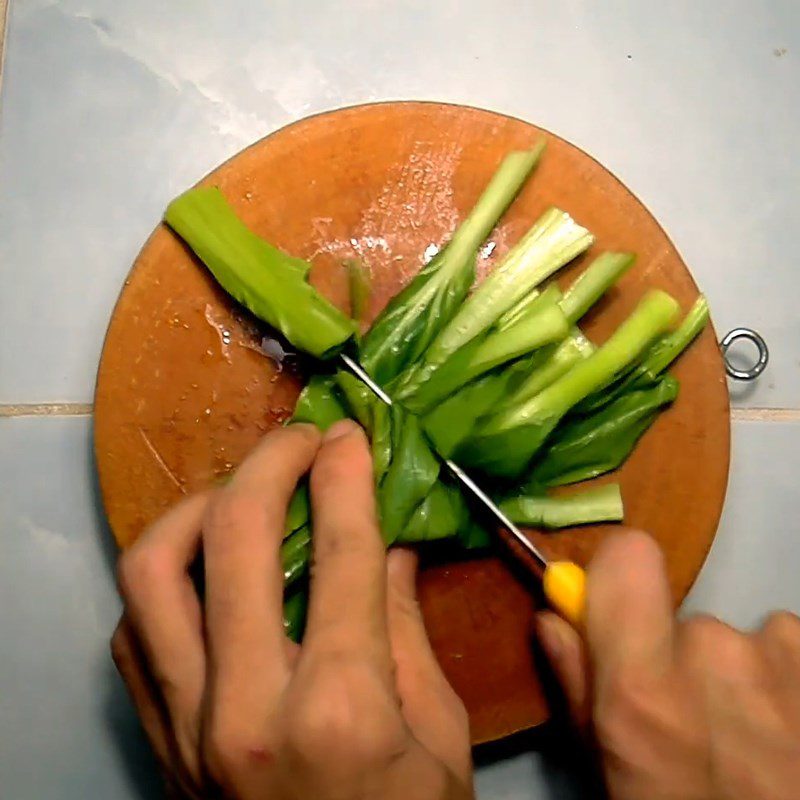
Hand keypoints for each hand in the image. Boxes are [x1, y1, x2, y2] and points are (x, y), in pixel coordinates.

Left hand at [111, 420, 471, 798]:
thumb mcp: (439, 736)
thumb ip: (405, 626)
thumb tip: (386, 541)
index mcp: (342, 707)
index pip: (343, 549)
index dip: (348, 473)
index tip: (351, 436)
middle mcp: (248, 706)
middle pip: (238, 534)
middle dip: (272, 462)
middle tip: (301, 440)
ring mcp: (188, 724)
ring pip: (154, 570)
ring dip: (198, 507)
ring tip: (241, 492)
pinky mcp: (159, 739)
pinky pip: (134, 629)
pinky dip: (164, 577)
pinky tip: (205, 565)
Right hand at [537, 532, 799, 799]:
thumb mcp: (617, 779)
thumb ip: (580, 688)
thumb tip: (553, 617)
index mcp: (645, 689)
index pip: (628, 557)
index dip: (620, 577)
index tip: (619, 611)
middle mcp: (714, 656)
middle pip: (684, 620)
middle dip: (684, 659)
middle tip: (699, 727)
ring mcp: (783, 659)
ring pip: (741, 640)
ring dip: (743, 678)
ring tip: (759, 745)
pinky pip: (789, 652)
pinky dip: (787, 685)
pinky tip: (790, 738)